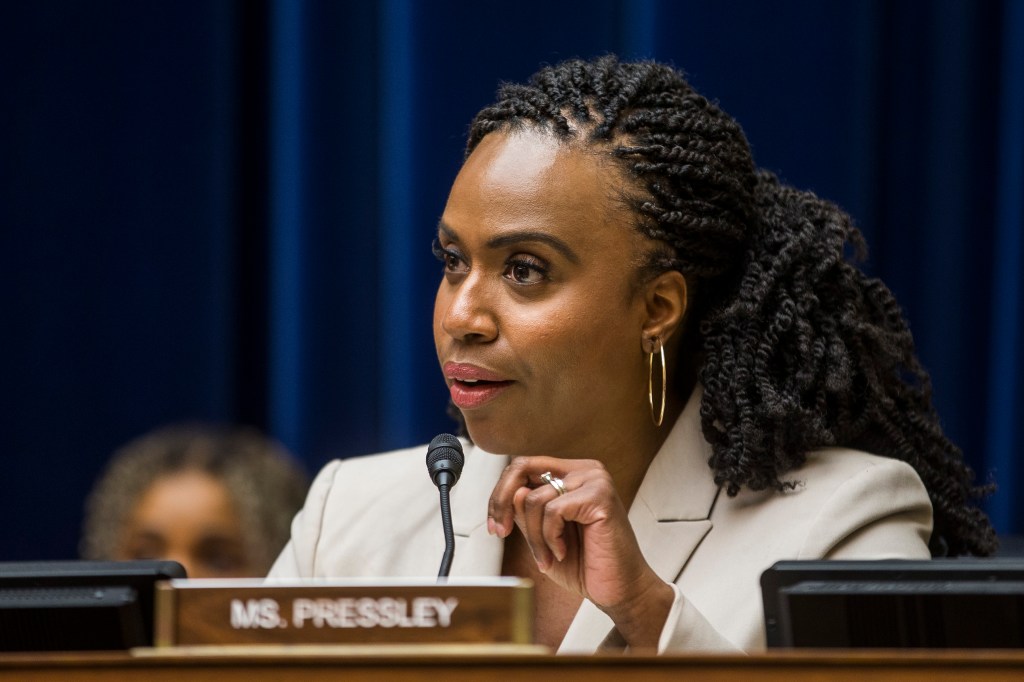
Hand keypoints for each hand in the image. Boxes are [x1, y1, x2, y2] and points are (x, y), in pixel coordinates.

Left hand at [487, 456, 673, 647]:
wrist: (619, 590)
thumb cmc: (585, 565)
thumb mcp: (541, 537)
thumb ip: (526, 514)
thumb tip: (512, 492)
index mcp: (570, 474)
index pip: (522, 466)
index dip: (499, 495)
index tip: (494, 527)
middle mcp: (583, 470)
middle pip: (521, 467)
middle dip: (502, 503)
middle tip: (500, 532)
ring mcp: (594, 479)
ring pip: (534, 498)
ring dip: (533, 536)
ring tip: (548, 557)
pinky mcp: (600, 496)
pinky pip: (553, 511)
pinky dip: (550, 537)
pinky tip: (562, 552)